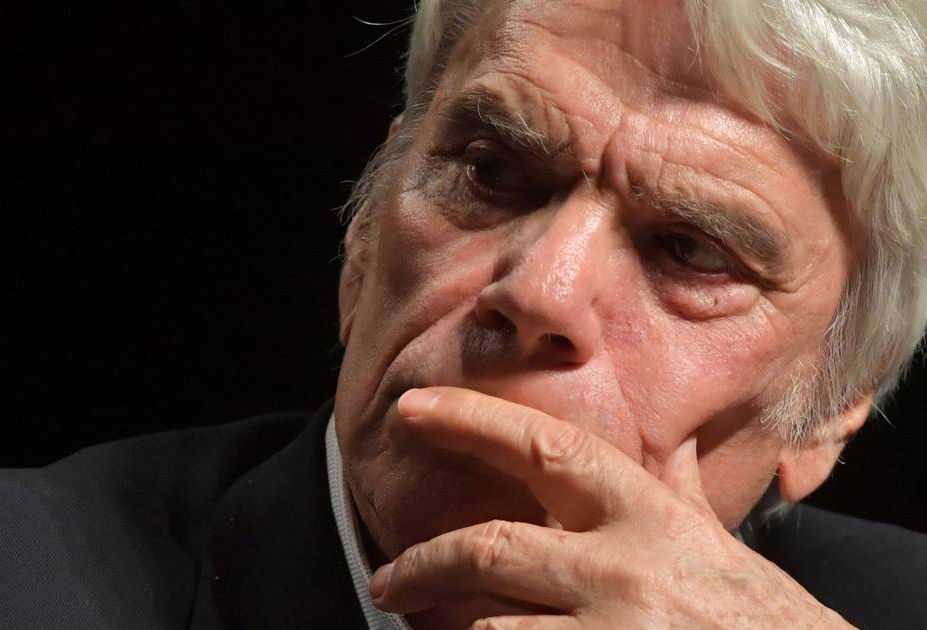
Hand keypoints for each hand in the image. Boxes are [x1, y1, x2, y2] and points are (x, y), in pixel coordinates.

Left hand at [368, 387, 854, 628]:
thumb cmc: (762, 619)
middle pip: (489, 547)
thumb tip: (668, 439)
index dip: (470, 420)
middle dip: (423, 563)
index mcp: (648, 516)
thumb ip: (678, 488)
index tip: (411, 409)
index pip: (545, 447)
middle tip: (387, 578)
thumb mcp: (715, 542)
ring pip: (490, 627)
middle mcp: (622, 571)